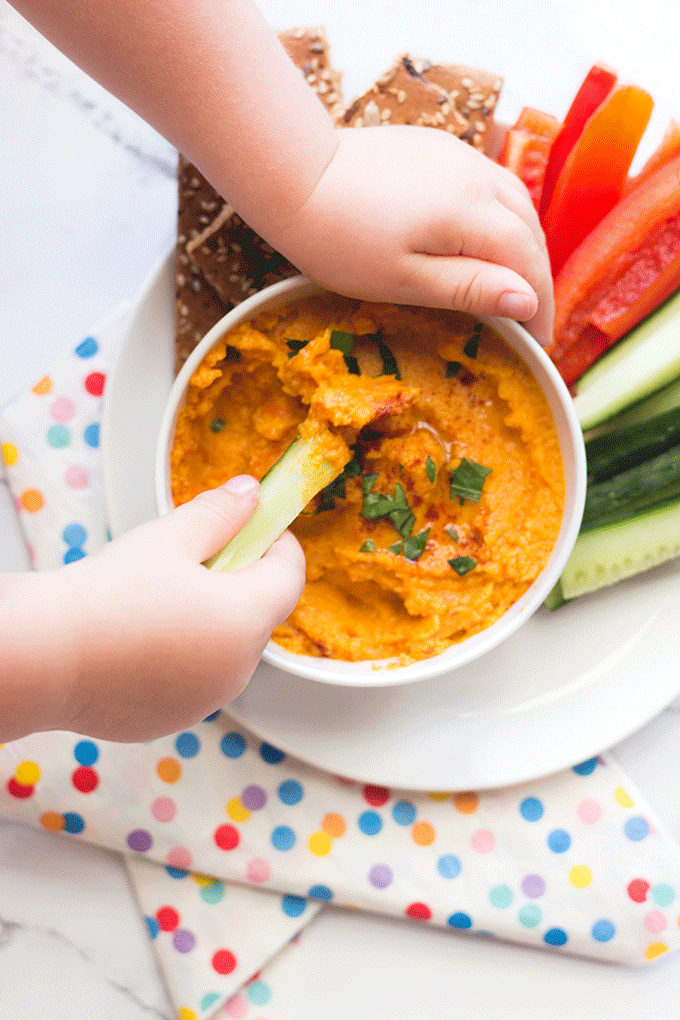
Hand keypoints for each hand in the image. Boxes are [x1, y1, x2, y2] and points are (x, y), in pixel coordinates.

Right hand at [33, 476, 304, 741]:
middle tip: (198, 557)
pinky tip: (140, 638)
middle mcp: (237, 670)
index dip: (279, 545)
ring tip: (160, 599)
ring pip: (225, 650)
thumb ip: (221, 513)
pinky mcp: (172, 719)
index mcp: (246, 620)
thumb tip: (252, 495)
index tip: (257, 528)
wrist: (45, 656)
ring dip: (210, 622)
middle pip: (257, 614)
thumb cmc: (107, 594)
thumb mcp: (170, 537)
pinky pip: (193, 680)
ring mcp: (206, 701)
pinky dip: (181, 658)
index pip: (290, 577)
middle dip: (238, 582)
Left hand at [276, 126, 553, 346]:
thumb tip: (528, 302)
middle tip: (531, 319)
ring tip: (515, 283)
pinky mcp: (436, 146)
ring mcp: (456, 154)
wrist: (294, 177)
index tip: (539, 341)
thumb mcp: (404, 280)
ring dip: (523, 243)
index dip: (540, 302)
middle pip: (528, 228)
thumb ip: (469, 289)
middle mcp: (474, 174)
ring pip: (514, 200)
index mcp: (469, 211)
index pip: (526, 258)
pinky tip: (486, 239)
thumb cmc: (340, 240)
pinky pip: (488, 182)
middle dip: (537, 275)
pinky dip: (501, 216)